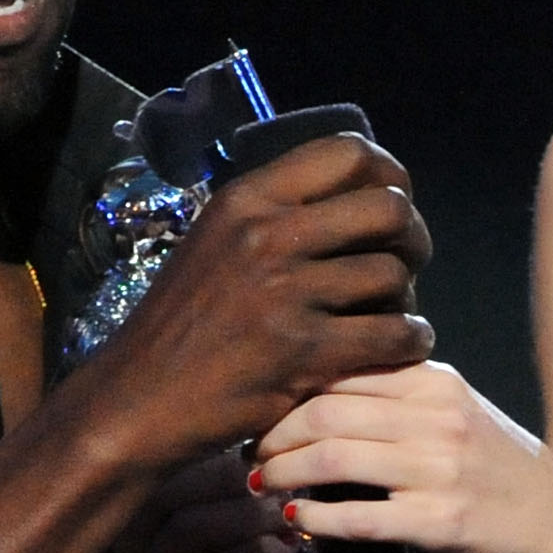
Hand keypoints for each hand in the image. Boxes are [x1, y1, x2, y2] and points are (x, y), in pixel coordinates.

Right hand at [97, 136, 433, 466]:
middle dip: (411, 236)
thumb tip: (355, 194)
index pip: (348, 153)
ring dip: (406, 297)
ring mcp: (285, 294)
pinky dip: (411, 341)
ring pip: (393, 274)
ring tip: (389, 314)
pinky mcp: (302, 353)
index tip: (395, 201)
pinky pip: (393, 334)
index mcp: (247, 199)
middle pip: (388, 208)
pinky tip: (399, 346)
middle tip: (405, 262)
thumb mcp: (216, 242)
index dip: (389, 175)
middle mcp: (266, 235)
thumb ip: (276, 213)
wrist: (140, 399)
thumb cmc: (182, 325)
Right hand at [117, 448, 292, 552]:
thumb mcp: (246, 503)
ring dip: (242, 517)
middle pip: (164, 497)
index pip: (156, 472)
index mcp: (143, 517)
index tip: (256, 451)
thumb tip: (253, 429)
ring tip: (283, 514)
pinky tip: (282, 548)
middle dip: (224, 483)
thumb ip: (237, 470)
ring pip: (186, 533)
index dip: (207, 457)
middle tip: (274, 480)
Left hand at [254, 362, 552, 552]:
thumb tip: (317, 401)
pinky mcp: (439, 522)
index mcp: (436, 382)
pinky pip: (356, 516)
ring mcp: (439, 470)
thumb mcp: (457, 414)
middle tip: (252, 455)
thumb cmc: (504, 474)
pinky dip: (313, 519)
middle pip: (324, 411)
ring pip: (331, 459)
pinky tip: (295, 520)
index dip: (287, 393)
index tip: (262, 414)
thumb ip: (399, 400)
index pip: (340, 371)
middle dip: (273, 434)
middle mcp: (437, 417)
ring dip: (283, 474)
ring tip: (263, 485)